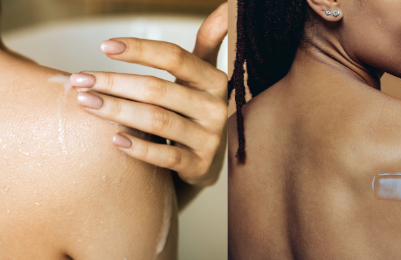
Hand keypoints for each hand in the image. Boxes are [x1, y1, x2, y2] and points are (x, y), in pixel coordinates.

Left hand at [70, 3, 228, 186]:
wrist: (205, 157)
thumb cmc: (193, 108)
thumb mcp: (203, 75)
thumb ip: (209, 42)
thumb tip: (226, 7)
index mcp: (215, 80)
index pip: (176, 57)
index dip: (140, 50)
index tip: (105, 46)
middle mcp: (216, 107)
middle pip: (159, 89)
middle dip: (114, 83)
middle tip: (80, 80)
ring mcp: (210, 138)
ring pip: (158, 121)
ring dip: (117, 111)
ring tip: (85, 103)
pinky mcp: (200, 166)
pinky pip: (166, 156)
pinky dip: (138, 148)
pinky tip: (113, 139)